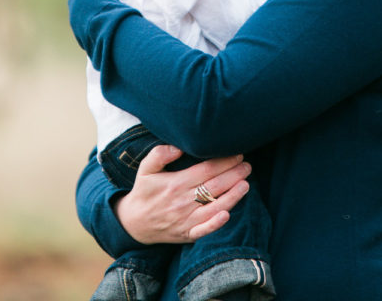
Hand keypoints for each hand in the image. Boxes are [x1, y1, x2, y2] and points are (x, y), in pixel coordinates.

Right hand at [113, 145, 251, 244]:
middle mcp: (183, 201)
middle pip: (214, 186)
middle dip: (234, 175)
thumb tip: (178, 146)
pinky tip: (227, 216)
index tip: (238, 154)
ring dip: (232, 196)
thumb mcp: (145, 169)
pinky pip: (203, 230)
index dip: (224, 162)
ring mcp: (185, 219)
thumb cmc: (144, 192)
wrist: (134, 223)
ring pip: (214, 207)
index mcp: (175, 183)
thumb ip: (159, 154)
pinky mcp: (187, 233)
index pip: (206, 170)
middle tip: (247, 166)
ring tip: (246, 184)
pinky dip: (215, 225)